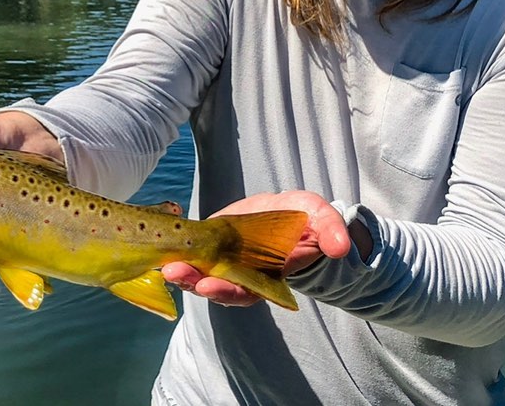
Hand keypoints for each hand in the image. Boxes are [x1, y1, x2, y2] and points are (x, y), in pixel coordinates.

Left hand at [161, 190, 351, 307]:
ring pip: (200, 271)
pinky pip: (192, 249)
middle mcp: (243, 273)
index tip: (210, 287)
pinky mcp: (211, 240)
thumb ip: (331, 231)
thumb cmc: (307, 220)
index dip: (228, 292)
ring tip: (165, 263)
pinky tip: (164, 244)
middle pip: (216, 286)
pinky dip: (179, 250)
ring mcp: (225, 258)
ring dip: (182, 269)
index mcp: (268, 276)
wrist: (291, 212)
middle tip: (175, 274)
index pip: (245, 292)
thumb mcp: (324, 220)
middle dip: (195, 282)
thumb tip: (340, 247)